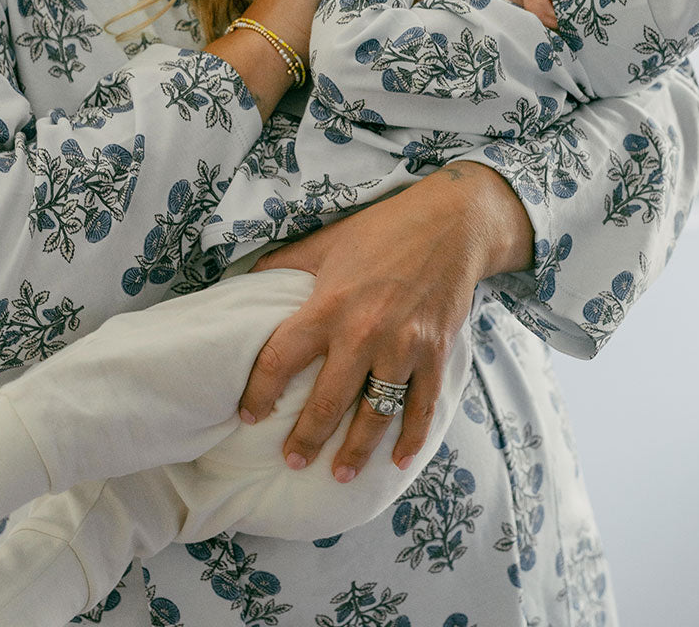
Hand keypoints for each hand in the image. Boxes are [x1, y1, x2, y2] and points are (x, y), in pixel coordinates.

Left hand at [238, 162, 532, 480]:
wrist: (451, 223)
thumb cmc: (382, 230)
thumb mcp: (325, 241)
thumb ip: (286, 264)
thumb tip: (246, 280)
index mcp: (328, 305)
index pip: (280, 358)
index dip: (259, 391)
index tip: (248, 415)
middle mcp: (362, 332)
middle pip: (327, 401)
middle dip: (306, 438)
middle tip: (292, 462)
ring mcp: (403, 346)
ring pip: (374, 413)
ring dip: (356, 450)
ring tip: (340, 475)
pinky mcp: (435, 352)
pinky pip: (422, 406)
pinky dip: (411, 437)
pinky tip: (398, 459)